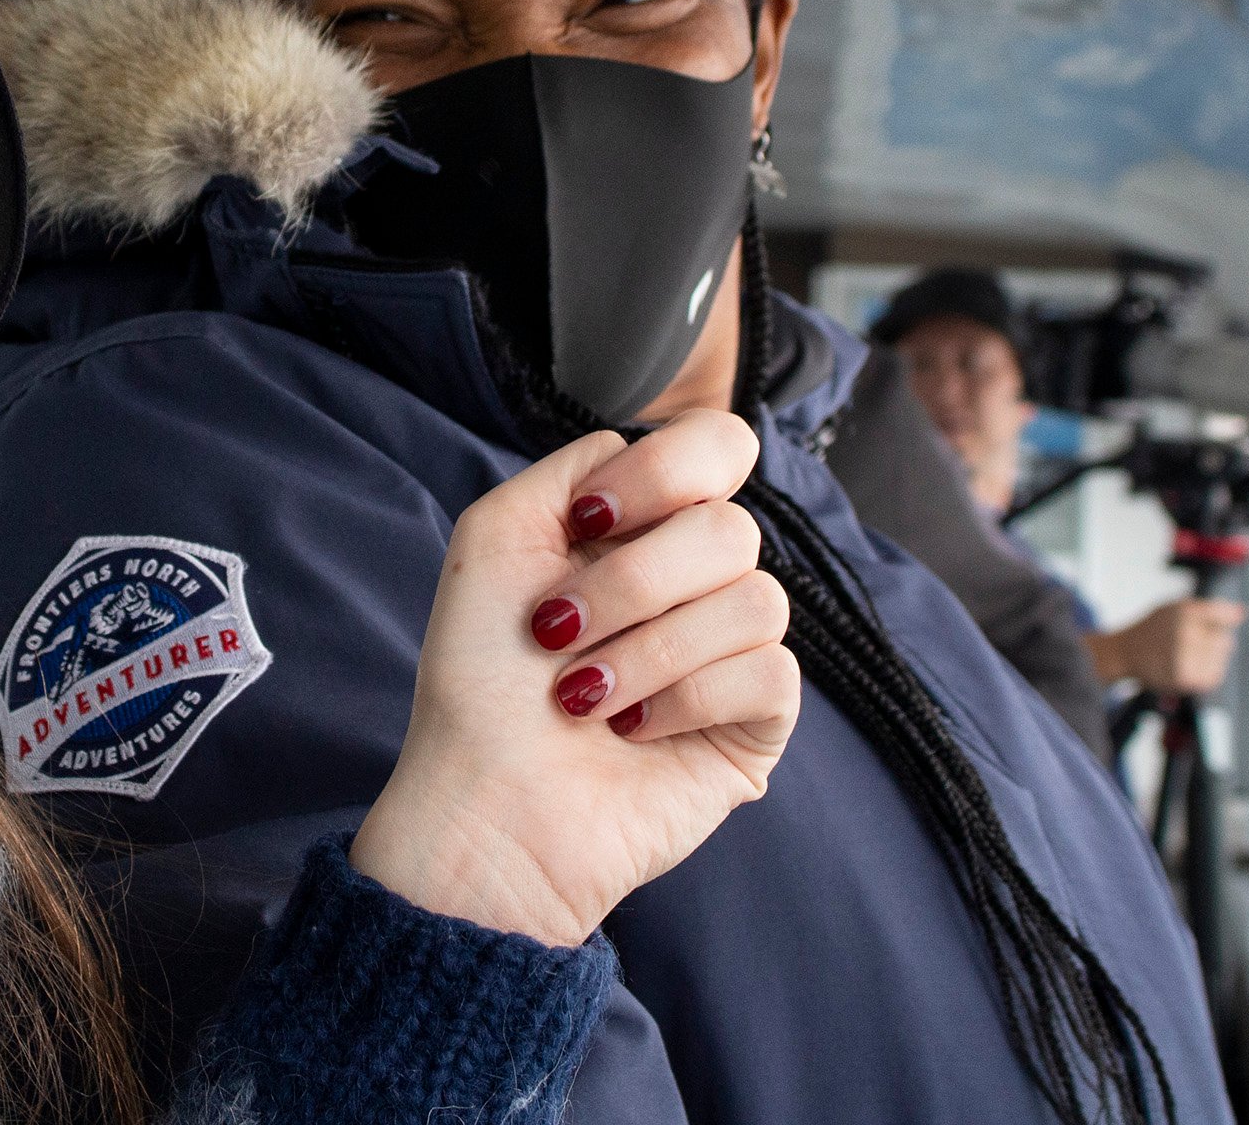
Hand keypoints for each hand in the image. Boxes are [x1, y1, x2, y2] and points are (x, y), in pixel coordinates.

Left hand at [347, 412, 797, 946]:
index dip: (666, 470)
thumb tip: (640, 450)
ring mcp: (733, 652)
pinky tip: (633, 731)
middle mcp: (696, 581)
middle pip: (729, 527)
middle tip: (559, 635)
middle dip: (630, 584)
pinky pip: (770, 674)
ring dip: (650, 651)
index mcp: (643, 528)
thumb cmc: (478, 681)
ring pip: (757, 600)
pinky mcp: (757, 724)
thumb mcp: (497, 537)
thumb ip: (573, 468)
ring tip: (584, 698)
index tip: (591, 518)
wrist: (484, 802)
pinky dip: (685, 700)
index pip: (719, 446)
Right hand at [1086, 596, 1245, 694]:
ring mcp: (1186, 660)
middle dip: (1212, 639)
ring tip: (1186, 654)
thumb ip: (1210, 609)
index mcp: (1184, 612)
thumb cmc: (1152, 629)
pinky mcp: (1186, 680)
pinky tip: (1187, 666)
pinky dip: (1205, 672)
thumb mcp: (1177, 607)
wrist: (1126, 653)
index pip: (1224, 616)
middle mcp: (1185, 635)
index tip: (1207, 623)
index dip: (1221, 620)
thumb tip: (1242, 613)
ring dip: (1210, 657)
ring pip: (1220, 660)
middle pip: (1225, 640)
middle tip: (1188, 640)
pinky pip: (1213, 676)